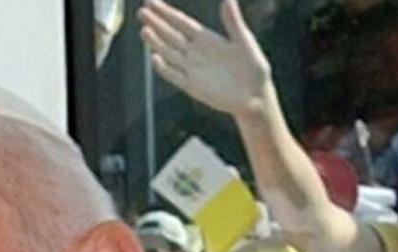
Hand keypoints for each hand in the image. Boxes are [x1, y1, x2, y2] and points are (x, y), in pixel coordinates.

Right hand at [138, 0, 276, 118]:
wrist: (255, 96)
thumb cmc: (254, 67)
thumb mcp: (245, 41)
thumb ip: (234, 22)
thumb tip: (228, 0)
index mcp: (207, 39)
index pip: (182, 22)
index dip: (166, 12)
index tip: (151, 2)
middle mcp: (196, 52)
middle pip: (171, 35)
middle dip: (156, 23)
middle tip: (141, 11)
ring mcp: (192, 68)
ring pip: (169, 52)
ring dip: (156, 42)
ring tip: (144, 29)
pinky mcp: (192, 86)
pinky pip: (174, 75)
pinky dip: (164, 68)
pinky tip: (155, 58)